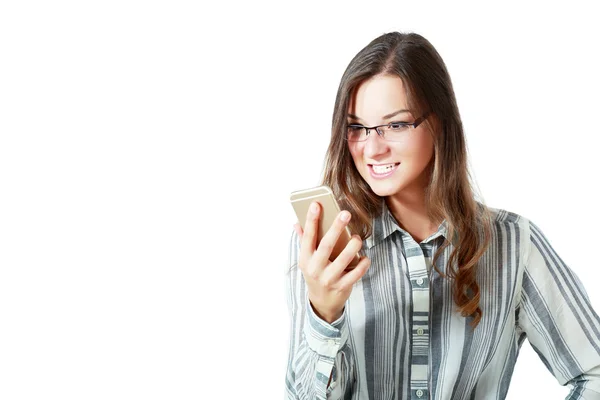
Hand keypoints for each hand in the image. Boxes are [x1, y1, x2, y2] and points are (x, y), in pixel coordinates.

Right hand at [294, 201, 370, 323]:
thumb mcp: (306, 259)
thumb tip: (297, 222)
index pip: (307, 237)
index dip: (311, 220)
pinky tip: (365, 257)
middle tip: (345, 213)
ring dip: (353, 246)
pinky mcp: (342, 287)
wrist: (321, 302)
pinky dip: (363, 264)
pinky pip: (356, 273)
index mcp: (305, 259)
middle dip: (336, 228)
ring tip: (357, 238)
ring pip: (344, 259)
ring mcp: (329, 279)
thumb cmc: (315, 273)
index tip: (316, 204)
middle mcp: (315, 269)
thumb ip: (303, 240)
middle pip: (326, 245)